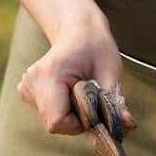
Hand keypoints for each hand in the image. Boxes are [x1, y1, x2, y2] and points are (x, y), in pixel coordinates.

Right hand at [17, 10, 135, 134]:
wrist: (78, 30)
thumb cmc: (95, 47)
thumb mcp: (110, 73)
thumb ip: (114, 103)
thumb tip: (128, 126)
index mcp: (50, 73)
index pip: (58, 121)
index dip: (79, 123)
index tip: (93, 108)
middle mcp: (33, 81)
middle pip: (54, 123)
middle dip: (77, 119)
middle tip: (90, 98)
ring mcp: (27, 86)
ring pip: (51, 120)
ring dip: (71, 114)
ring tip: (80, 91)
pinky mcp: (27, 90)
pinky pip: (47, 114)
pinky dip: (62, 109)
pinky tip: (69, 91)